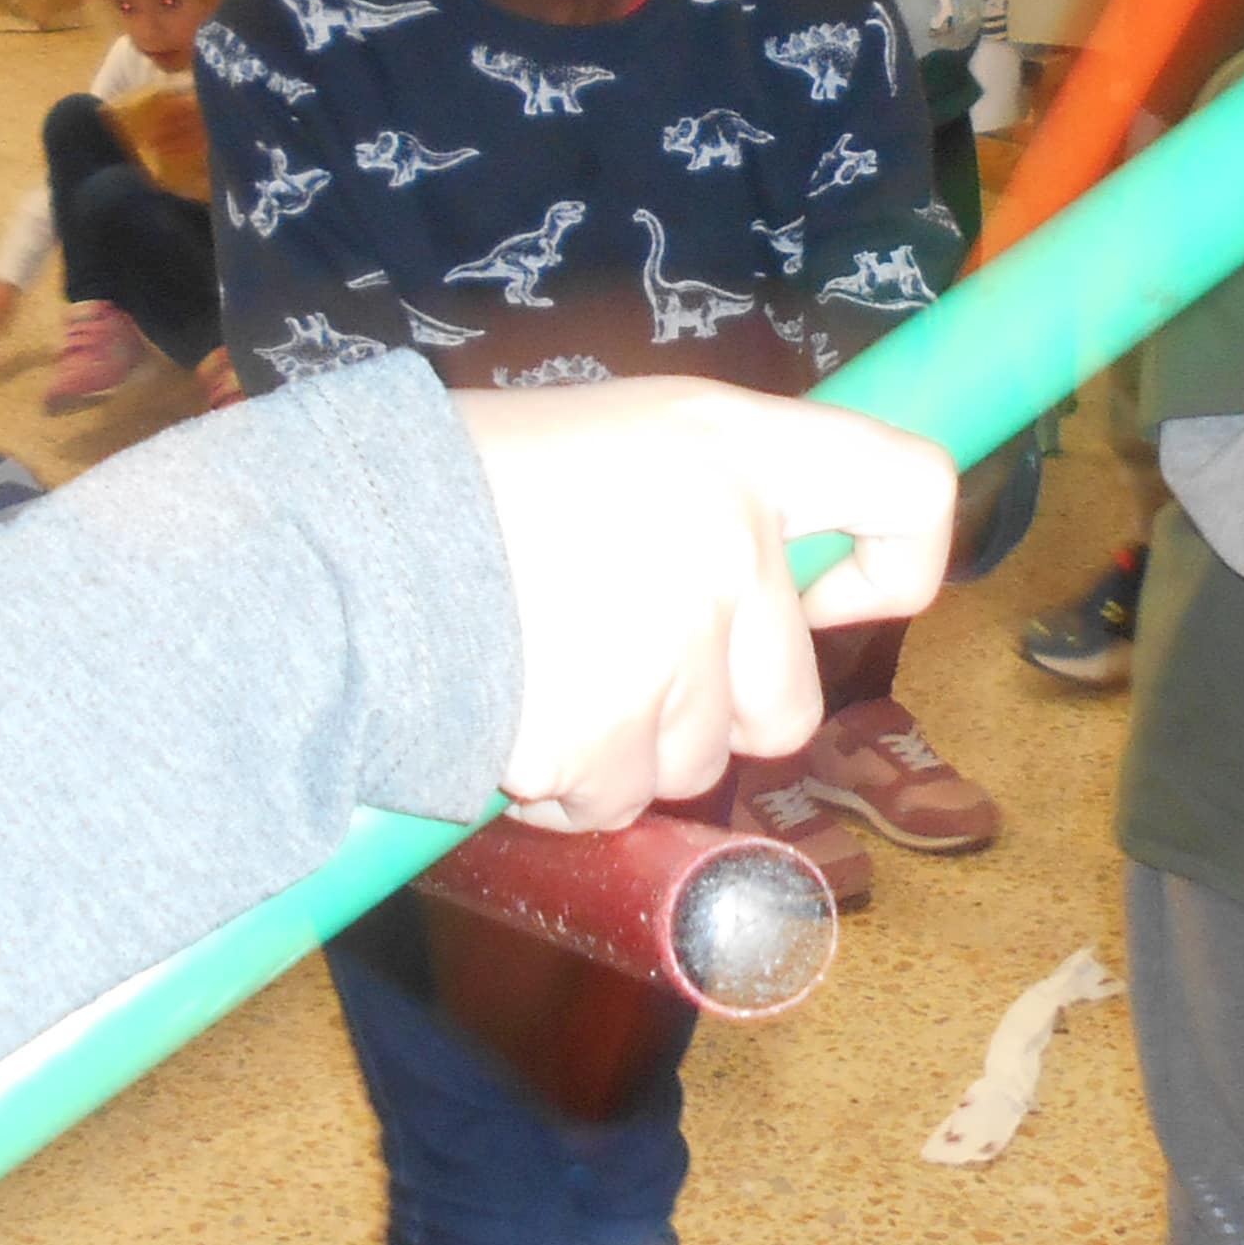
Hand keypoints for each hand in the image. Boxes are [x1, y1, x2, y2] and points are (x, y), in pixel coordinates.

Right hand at [453, 379, 957, 827]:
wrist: (336, 546)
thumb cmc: (460, 484)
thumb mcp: (609, 440)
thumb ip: (708, 501)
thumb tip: (779, 588)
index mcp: (733, 446)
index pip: (907, 489)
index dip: (900, 561)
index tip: (835, 590)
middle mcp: (726, 545)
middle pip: (791, 698)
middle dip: (711, 708)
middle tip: (605, 648)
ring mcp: (673, 648)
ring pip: (699, 764)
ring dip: (625, 748)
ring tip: (536, 669)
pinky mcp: (610, 736)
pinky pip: (616, 804)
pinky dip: (563, 786)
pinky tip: (506, 714)